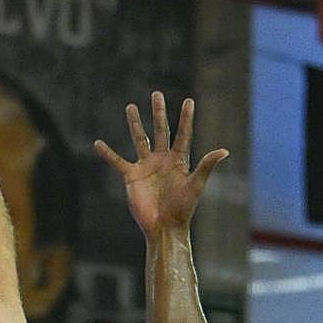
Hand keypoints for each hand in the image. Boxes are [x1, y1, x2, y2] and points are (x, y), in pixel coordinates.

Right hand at [94, 92, 228, 237]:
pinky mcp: (131, 177)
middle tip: (157, 94)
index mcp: (179, 160)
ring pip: (139, 140)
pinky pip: (117, 161)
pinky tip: (98, 143)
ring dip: (135, 123)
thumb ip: (206, 166)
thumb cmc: (183, 210)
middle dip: (159, 112)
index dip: (186, 118)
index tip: (189, 101)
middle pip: (160, 130)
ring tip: (130, 106)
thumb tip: (224, 150)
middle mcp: (162, 160)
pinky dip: (107, 153)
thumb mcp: (195, 186)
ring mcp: (146, 167)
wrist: (164, 228)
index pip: (183, 134)